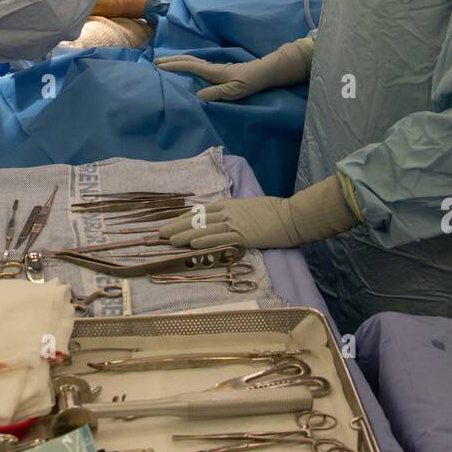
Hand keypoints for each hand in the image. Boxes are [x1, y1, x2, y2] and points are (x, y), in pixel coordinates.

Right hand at [155, 40, 310, 101]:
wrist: (262, 73)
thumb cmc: (249, 83)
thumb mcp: (234, 92)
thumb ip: (216, 93)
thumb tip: (197, 95)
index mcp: (213, 72)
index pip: (189, 66)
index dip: (174, 66)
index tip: (159, 67)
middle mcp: (211, 67)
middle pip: (187, 60)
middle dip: (171, 60)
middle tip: (154, 62)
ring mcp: (214, 67)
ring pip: (191, 60)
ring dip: (176, 60)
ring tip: (163, 62)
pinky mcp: (217, 70)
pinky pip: (196, 64)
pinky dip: (185, 63)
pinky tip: (182, 66)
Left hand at [159, 177, 355, 250]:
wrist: (292, 216)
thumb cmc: (274, 213)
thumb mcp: (250, 208)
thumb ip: (235, 213)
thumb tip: (223, 221)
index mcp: (230, 204)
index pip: (200, 211)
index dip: (183, 219)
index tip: (169, 225)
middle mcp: (228, 211)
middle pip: (197, 219)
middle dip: (176, 226)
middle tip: (159, 235)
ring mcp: (234, 223)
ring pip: (203, 229)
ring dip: (184, 235)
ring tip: (168, 241)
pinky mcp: (242, 235)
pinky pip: (218, 239)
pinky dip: (203, 242)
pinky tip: (191, 246)